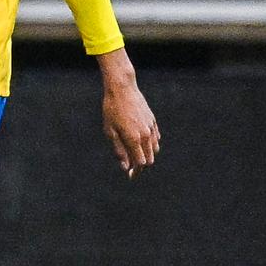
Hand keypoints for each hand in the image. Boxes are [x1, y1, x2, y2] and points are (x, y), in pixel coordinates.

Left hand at [98, 49, 159, 176]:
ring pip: (154, 149)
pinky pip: (155, 138)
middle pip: (149, 159)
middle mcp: (146, 135)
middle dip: (141, 166)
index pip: (141, 163)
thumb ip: (119, 150)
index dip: (136, 172)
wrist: (122, 89)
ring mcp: (151, 127)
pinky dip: (150, 144)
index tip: (130, 176)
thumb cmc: (111, 110)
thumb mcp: (110, 131)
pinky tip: (141, 144)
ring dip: (147, 155)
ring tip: (135, 156)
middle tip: (131, 169)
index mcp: (134, 139)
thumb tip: (125, 167)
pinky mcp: (153, 120)